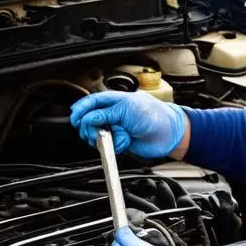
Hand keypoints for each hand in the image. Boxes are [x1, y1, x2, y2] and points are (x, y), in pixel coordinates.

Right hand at [70, 91, 186, 157]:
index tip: (75, 118)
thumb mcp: (127, 109)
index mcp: (116, 100)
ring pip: (98, 134)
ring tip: (113, 137)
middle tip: (94, 131)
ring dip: (103, 138)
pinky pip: (109, 145)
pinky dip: (114, 146)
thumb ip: (106, 113)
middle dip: (90, 126)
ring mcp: (118, 128)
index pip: (93, 102)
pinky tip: (123, 143)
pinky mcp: (121, 141)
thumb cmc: (155, 115)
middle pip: (91, 119)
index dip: (82, 109)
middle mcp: (115, 113)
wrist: (170, 134)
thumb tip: (89, 118)